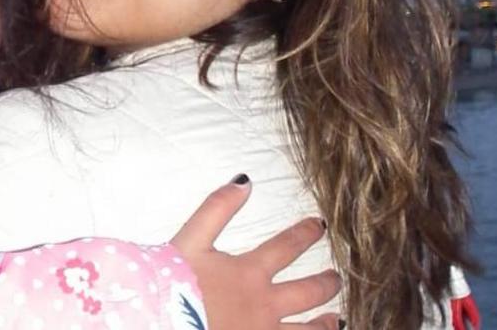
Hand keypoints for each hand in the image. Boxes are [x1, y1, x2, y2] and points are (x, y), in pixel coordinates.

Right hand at [171, 175, 341, 329]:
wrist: (160, 320)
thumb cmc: (172, 284)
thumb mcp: (191, 239)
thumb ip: (217, 208)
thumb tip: (244, 180)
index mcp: (249, 273)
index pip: (287, 247)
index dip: (305, 233)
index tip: (320, 225)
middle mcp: (264, 305)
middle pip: (307, 292)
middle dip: (326, 283)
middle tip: (336, 278)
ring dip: (324, 324)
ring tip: (336, 320)